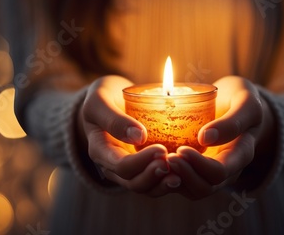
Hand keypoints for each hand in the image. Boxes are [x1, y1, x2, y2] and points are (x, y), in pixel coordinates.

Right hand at [78, 75, 180, 195]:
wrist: (110, 98)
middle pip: (134, 182)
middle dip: (154, 176)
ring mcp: (129, 170)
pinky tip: (184, 173)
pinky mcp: (144, 167)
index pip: (121, 166)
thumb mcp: (99, 101)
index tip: (161, 149)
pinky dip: (168, 180)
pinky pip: (155, 181)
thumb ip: (114, 119)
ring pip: (146, 187)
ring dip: (163, 184)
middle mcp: (113, 166)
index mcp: (100, 151)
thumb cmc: (104, 96)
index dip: (141, 162)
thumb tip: (139, 137)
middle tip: (172, 163)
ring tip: (181, 176)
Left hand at [166, 76, 272, 199]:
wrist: (234, 101)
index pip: (219, 172)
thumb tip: (205, 138)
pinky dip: (167, 177)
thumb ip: (232, 121)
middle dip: (183, 175)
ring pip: (191, 190)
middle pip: (204, 187)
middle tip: (166, 157)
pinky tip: (154, 162)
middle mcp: (227, 170)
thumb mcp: (246, 102)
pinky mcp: (195, 168)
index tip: (181, 149)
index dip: (198, 165)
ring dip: (173, 179)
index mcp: (241, 155)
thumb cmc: (240, 97)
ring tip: (157, 161)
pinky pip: (181, 182)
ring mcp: (210, 171)